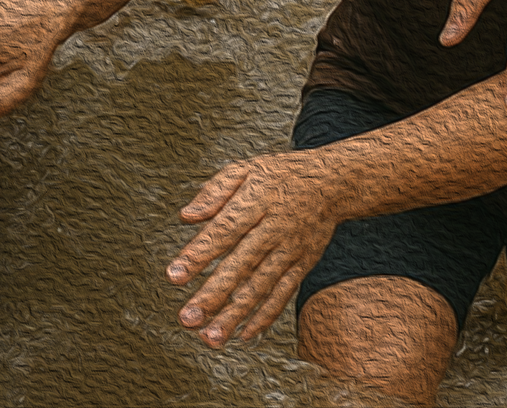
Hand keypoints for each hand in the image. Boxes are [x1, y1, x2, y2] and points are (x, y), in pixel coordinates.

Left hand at [166, 152, 342, 348]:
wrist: (333, 182)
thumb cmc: (280, 175)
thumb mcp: (245, 169)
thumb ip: (214, 192)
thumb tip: (186, 217)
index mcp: (255, 202)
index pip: (222, 231)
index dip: (198, 255)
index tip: (174, 276)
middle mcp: (274, 229)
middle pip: (241, 266)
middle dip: (213, 295)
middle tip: (187, 318)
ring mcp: (291, 250)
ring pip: (261, 287)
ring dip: (235, 315)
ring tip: (210, 337)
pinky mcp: (303, 264)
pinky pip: (283, 294)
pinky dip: (265, 317)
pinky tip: (243, 335)